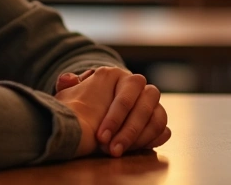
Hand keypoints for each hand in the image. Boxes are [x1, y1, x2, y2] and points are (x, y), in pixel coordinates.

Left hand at [55, 67, 170, 156]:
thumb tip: (67, 80)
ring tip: (121, 152)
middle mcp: (141, 87)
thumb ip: (68, 85)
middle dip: (129, 130)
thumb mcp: (70, 94)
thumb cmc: (81, 102)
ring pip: (158, 117)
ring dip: (141, 138)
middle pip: (146, 105)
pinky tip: (137, 149)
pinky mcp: (155, 121)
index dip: (115, 117)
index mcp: (120, 77)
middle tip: (112, 150)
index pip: (127, 94)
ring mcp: (151, 104)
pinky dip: (154, 139)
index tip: (100, 137)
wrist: (90, 112)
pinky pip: (164, 130)